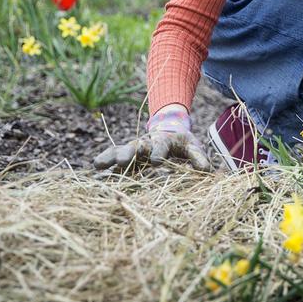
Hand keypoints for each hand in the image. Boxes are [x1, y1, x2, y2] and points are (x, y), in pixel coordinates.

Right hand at [93, 104, 211, 170]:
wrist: (169, 130)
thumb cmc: (182, 142)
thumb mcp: (192, 147)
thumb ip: (198, 157)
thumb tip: (207, 170)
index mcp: (164, 140)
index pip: (161, 146)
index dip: (158, 153)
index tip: (156, 162)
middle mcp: (146, 143)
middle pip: (136, 146)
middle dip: (128, 153)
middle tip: (121, 161)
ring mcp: (134, 148)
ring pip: (120, 150)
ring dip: (111, 157)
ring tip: (98, 164)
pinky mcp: (127, 155)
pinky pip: (113, 157)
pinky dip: (105, 162)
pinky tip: (95, 171)